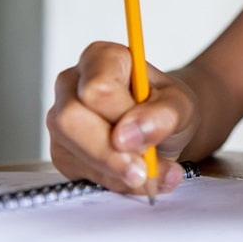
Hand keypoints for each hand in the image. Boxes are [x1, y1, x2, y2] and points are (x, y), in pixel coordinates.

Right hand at [46, 41, 200, 194]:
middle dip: (109, 154)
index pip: (96, 88)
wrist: (165, 126)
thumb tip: (128, 136)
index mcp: (101, 58)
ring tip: (150, 174)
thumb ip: (163, 115)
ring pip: (70, 151)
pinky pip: (79, 173)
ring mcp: (61, 119)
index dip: (120, 117)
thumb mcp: (181, 105)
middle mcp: (72, 84)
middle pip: (70, 120)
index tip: (143, 138)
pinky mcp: (63, 151)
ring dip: (114, 172)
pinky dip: (113, 182)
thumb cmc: (168, 106)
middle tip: (144, 170)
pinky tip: (136, 178)